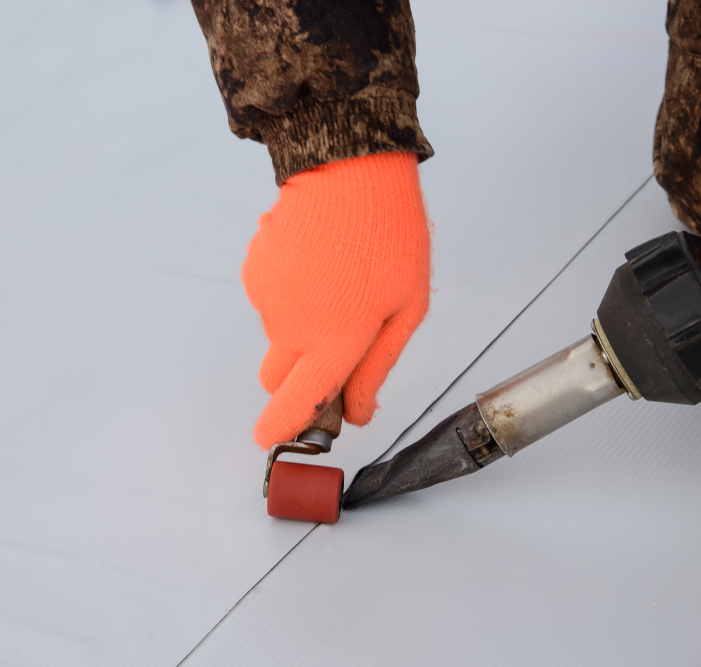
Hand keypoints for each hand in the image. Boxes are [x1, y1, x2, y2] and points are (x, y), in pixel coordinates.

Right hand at [242, 152, 430, 446]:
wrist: (348, 169)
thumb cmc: (390, 237)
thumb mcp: (406, 307)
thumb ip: (377, 367)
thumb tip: (358, 412)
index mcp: (336, 340)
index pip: (298, 402)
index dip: (283, 427)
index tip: (273, 440)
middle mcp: (292, 326)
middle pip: (278, 378)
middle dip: (300, 376)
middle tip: (339, 343)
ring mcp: (267, 299)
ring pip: (278, 337)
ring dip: (302, 327)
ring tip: (340, 283)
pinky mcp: (254, 273)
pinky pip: (271, 302)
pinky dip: (291, 296)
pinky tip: (319, 264)